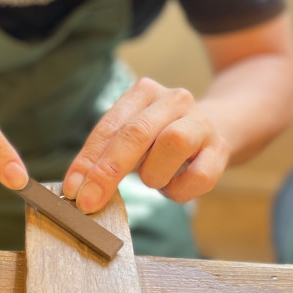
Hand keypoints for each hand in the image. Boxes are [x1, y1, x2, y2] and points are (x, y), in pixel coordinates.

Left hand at [62, 77, 228, 212]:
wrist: (215, 128)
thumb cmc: (160, 138)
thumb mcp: (131, 138)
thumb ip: (105, 156)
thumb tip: (78, 188)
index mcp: (143, 92)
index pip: (109, 126)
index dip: (88, 159)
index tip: (73, 189)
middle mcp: (173, 99)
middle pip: (136, 133)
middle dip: (108, 171)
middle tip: (90, 201)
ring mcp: (200, 122)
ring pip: (172, 144)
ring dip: (154, 174)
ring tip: (154, 179)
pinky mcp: (219, 149)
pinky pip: (198, 176)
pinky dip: (179, 190)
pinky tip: (174, 185)